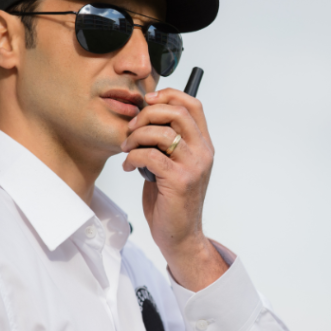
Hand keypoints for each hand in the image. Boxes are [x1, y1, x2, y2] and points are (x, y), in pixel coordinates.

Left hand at [120, 88, 227, 290]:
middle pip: (176, 112)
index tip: (147, 101)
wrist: (180, 236)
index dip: (169, 95)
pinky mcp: (179, 181)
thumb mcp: (175, 165)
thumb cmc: (172, 201)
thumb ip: (168, 142)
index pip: (192, 105)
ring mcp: (193, 166)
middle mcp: (203, 153)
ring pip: (161, 133)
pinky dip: (133, 157)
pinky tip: (129, 167)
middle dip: (147, 115)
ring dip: (136, 137)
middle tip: (131, 128)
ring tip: (127, 149)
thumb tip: (144, 118)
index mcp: (203, 145)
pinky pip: (150, 156)